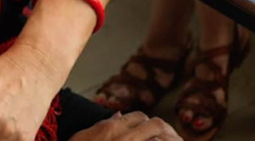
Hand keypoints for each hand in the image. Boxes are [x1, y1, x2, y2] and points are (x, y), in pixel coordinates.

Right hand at [68, 113, 182, 140]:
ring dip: (170, 140)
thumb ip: (100, 127)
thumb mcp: (81, 139)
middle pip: (156, 125)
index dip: (148, 123)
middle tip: (173, 138)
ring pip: (161, 138)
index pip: (139, 117)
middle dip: (166, 131)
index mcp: (110, 130)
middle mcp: (124, 139)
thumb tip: (119, 115)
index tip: (152, 131)